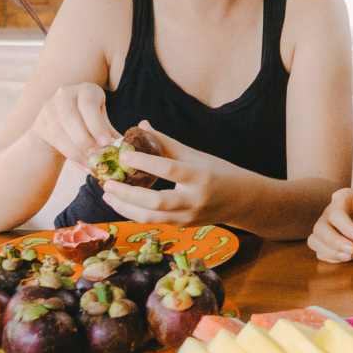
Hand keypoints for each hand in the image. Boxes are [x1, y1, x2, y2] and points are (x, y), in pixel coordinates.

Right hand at [31, 82, 118, 167]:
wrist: (62, 127)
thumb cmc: (89, 123)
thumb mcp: (101, 122)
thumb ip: (110, 133)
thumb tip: (126, 148)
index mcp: (87, 90)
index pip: (88, 104)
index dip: (96, 124)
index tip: (106, 143)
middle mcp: (65, 94)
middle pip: (70, 116)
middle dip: (84, 139)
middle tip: (96, 155)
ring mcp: (50, 107)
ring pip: (59, 129)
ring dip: (75, 149)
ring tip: (90, 162)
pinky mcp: (40, 122)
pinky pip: (53, 139)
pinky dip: (69, 154)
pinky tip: (81, 164)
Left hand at [98, 123, 246, 227]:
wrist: (244, 201)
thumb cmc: (221, 173)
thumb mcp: (197, 156)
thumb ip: (167, 143)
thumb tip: (140, 127)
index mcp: (200, 177)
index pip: (169, 169)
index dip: (145, 161)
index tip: (124, 154)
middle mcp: (194, 200)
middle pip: (155, 201)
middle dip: (127, 194)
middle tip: (107, 183)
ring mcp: (188, 217)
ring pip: (151, 217)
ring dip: (125, 207)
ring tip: (108, 195)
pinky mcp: (183, 226)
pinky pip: (154, 221)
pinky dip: (135, 212)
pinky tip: (121, 203)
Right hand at [307, 187, 352, 262]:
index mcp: (344, 198)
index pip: (336, 213)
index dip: (346, 227)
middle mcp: (330, 211)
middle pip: (320, 227)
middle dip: (334, 241)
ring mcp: (327, 227)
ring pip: (314, 240)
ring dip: (329, 251)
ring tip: (350, 257)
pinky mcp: (328, 241)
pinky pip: (319, 251)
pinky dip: (329, 257)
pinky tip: (346, 258)